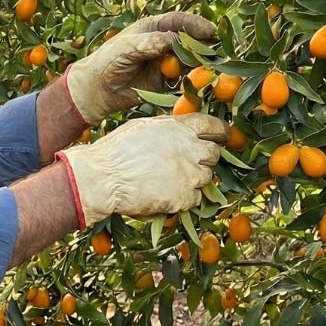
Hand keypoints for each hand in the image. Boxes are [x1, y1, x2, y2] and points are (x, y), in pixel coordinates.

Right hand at [55, 115, 227, 227]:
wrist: (103, 178)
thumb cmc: (115, 151)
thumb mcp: (142, 128)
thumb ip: (166, 130)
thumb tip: (176, 131)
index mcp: (180, 128)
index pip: (213, 126)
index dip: (220, 132)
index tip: (222, 136)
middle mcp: (190, 149)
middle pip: (213, 153)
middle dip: (205, 158)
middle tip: (190, 164)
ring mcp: (189, 175)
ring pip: (207, 178)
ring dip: (195, 180)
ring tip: (172, 182)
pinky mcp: (184, 198)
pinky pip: (195, 199)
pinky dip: (185, 200)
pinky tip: (167, 197)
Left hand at [63, 12, 216, 124]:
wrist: (97, 90)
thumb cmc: (107, 61)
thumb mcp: (126, 48)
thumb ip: (148, 43)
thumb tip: (172, 40)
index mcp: (153, 29)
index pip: (179, 22)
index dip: (196, 25)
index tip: (210, 31)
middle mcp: (163, 44)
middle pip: (189, 41)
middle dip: (203, 46)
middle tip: (216, 53)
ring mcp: (165, 64)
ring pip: (189, 62)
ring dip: (200, 66)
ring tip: (209, 70)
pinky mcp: (165, 84)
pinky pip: (182, 82)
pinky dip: (191, 83)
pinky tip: (197, 86)